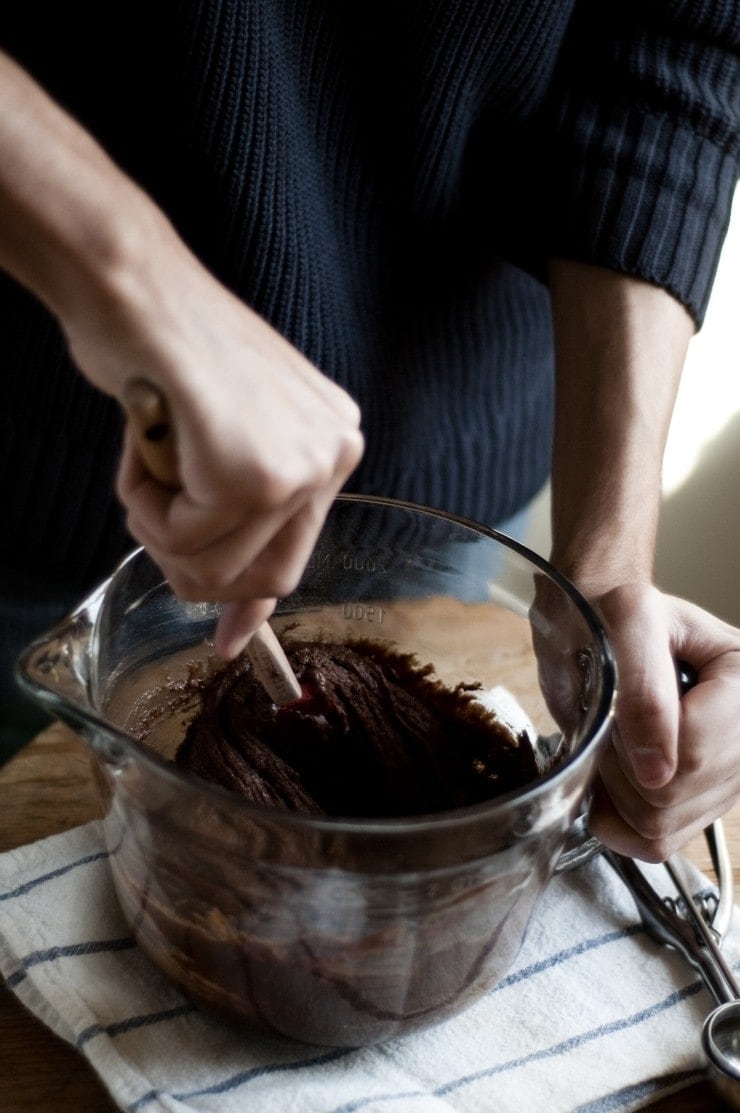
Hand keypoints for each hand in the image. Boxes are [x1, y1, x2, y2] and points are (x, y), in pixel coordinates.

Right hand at [105, 258, 363, 657]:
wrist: (132, 285)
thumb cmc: (164, 350)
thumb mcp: (218, 439)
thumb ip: (239, 521)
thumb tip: (238, 626)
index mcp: (333, 441)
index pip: (297, 552)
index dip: (252, 601)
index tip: (232, 640)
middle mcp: (334, 452)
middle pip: (267, 577)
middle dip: (193, 568)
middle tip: (149, 513)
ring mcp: (302, 464)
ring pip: (213, 569)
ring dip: (155, 526)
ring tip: (148, 456)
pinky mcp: (256, 474)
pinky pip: (180, 540)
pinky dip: (141, 502)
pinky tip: (145, 440)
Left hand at [584, 582, 739, 860]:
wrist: (599, 623)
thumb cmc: (615, 612)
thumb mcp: (628, 622)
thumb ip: (645, 691)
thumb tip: (656, 772)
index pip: (696, 752)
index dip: (637, 741)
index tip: (612, 708)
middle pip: (676, 793)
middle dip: (621, 760)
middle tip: (608, 719)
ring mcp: (728, 774)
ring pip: (663, 825)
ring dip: (615, 787)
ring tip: (613, 741)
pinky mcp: (700, 802)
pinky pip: (657, 843)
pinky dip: (618, 819)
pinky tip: (612, 777)